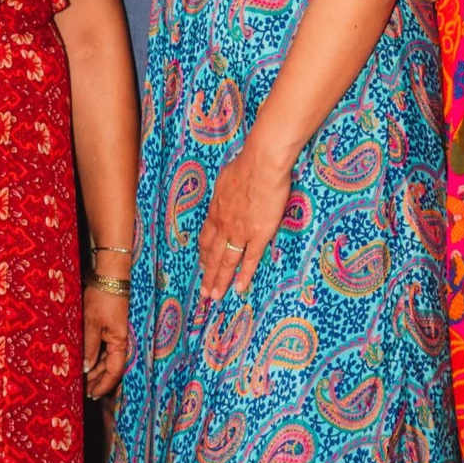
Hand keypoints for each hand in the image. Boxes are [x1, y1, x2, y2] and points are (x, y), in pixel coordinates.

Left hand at [82, 284, 129, 398]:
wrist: (112, 275)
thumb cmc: (103, 297)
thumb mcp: (91, 323)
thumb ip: (89, 347)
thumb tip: (86, 369)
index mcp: (121, 342)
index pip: (114, 371)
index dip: (104, 385)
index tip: (92, 394)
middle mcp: (124, 341)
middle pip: (113, 367)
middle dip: (99, 380)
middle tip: (85, 389)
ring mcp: (120, 335)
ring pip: (110, 358)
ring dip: (98, 369)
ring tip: (85, 378)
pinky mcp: (116, 328)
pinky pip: (109, 348)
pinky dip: (99, 356)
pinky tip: (89, 361)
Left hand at [197, 139, 293, 303]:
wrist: (261, 166)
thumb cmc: (245, 166)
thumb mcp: (224, 181)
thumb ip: (224, 194)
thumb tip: (225, 196)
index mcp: (216, 211)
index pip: (206, 238)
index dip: (203, 253)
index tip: (202, 264)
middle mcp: (224, 225)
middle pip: (212, 254)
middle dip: (207, 274)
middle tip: (203, 292)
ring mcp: (241, 232)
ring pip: (227, 261)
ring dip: (220, 280)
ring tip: (214, 296)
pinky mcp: (259, 235)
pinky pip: (250, 259)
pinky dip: (244, 275)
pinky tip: (239, 288)